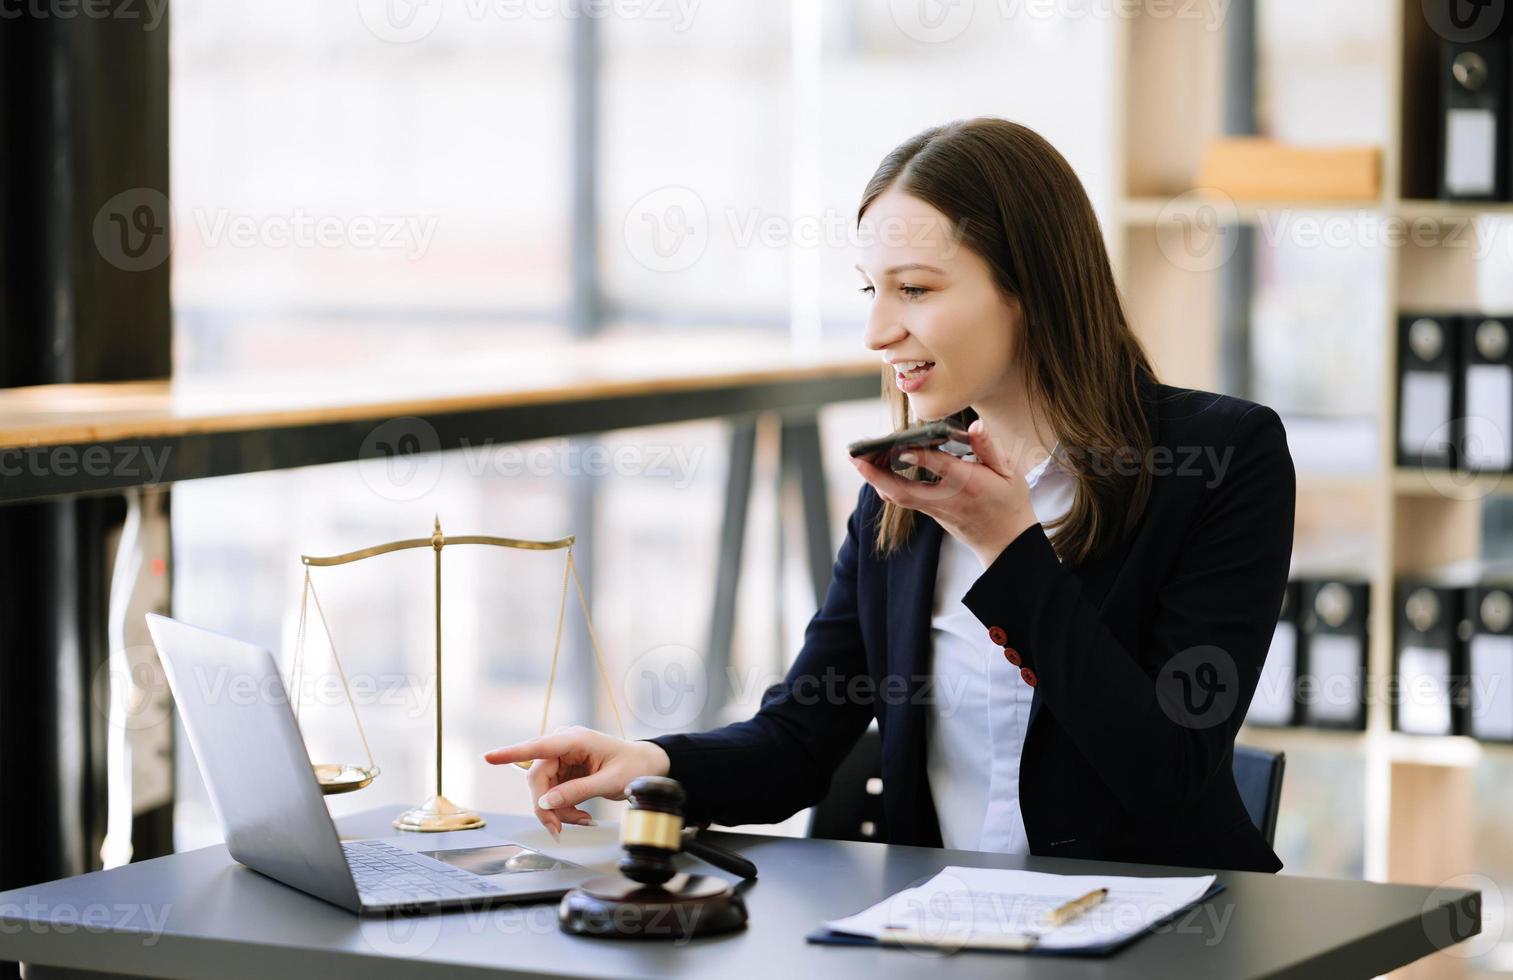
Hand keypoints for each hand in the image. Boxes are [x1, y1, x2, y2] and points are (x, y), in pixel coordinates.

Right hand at [483, 725, 670, 835]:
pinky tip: (581, 816)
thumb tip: (546, 803)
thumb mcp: (608, 782)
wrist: (647, 766)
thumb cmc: (634, 767)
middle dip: (545, 806)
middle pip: (537, 778)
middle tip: (558, 830)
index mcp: (575, 740)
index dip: (511, 753)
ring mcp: (563, 758)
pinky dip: (564, 809)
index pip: (538, 747)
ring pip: (543, 790)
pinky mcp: (565, 770)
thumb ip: (576, 792)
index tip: (488, 757)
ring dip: (558, 810)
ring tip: (582, 821)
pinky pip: (553, 794)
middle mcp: (564, 745)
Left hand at [848, 417, 1039, 568]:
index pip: (941, 468)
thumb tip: (976, 425)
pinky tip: (875, 472)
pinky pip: (903, 500)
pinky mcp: (930, 514)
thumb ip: (988, 447)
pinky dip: (886, 485)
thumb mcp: (1008, 471)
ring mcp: (936, 510)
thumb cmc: (1009, 500)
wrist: (1006, 541)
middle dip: (876, 474)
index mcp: (969, 483)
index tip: (901, 446)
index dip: (920, 457)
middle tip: (855, 457)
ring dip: (876, 479)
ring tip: (858, 460)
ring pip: (899, 497)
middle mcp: (947, 498)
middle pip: (904, 490)